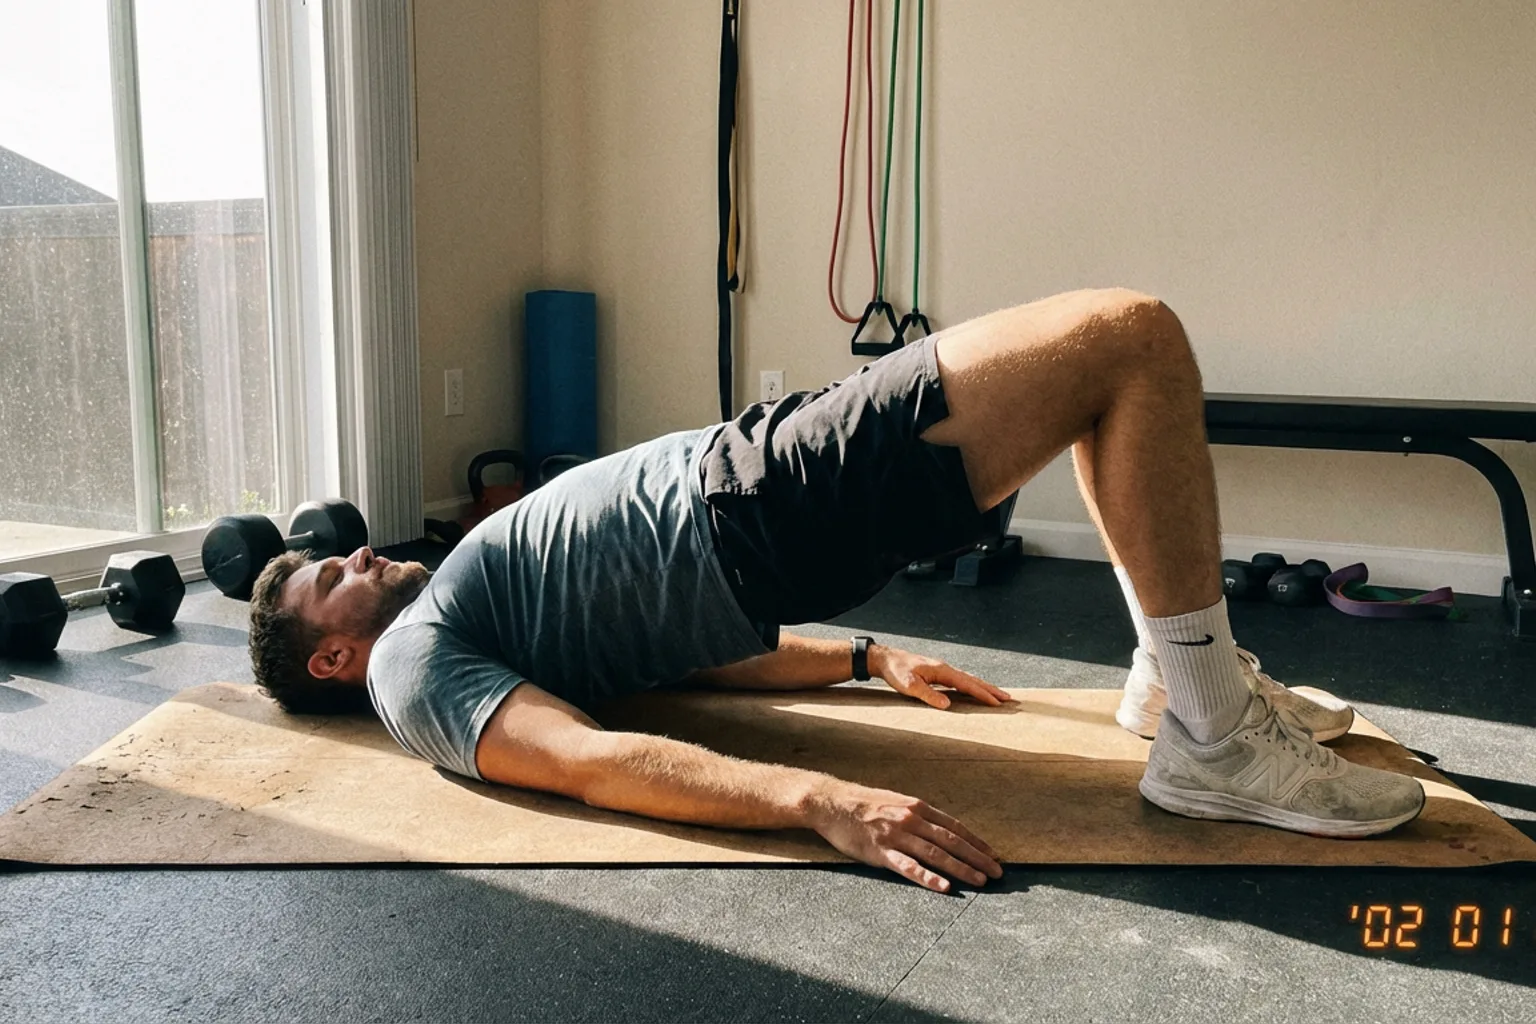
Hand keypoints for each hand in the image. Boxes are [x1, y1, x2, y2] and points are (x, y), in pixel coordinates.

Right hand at [805, 779, 1002, 892]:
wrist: (830, 802)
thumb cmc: (862, 802)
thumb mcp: (895, 801)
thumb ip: (916, 815)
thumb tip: (938, 829)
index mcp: (916, 807)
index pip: (954, 826)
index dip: (976, 841)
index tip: (993, 854)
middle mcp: (911, 820)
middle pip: (952, 841)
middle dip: (978, 858)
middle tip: (998, 872)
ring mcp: (896, 836)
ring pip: (936, 855)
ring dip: (962, 869)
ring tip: (980, 881)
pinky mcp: (880, 852)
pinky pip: (909, 867)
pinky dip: (928, 878)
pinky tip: (944, 888)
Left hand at [868, 646, 1012, 708]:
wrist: (886, 659)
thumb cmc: (896, 671)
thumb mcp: (910, 686)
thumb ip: (929, 695)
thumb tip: (948, 705)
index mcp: (942, 671)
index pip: (967, 684)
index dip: (983, 694)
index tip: (998, 702)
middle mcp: (945, 668)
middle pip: (973, 680)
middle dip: (991, 690)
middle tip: (1008, 698)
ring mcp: (942, 670)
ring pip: (968, 679)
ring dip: (983, 688)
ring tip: (997, 695)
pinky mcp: (937, 673)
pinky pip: (960, 681)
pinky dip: (971, 686)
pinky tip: (973, 691)